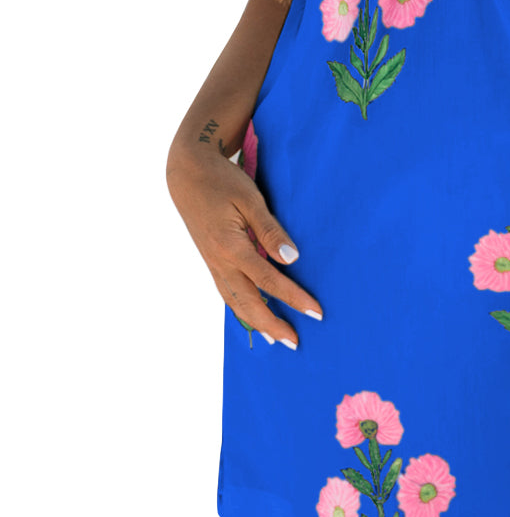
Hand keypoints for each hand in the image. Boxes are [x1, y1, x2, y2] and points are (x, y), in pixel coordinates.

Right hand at [166, 143, 322, 347]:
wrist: (186, 173)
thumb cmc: (222, 181)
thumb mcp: (250, 199)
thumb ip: (270, 230)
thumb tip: (292, 259)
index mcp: (231, 247)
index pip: (269, 281)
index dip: (294, 299)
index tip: (316, 312)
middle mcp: (219, 262)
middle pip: (248, 303)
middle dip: (273, 325)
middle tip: (296, 342)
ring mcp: (212, 263)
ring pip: (234, 302)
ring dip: (256, 322)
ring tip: (277, 338)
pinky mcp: (211, 260)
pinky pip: (226, 292)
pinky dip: (240, 308)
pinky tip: (251, 315)